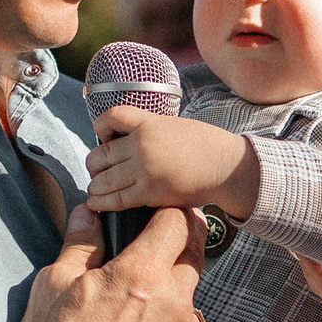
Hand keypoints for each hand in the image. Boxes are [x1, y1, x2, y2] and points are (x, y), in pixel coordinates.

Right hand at [18, 203, 210, 321]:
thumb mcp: (54, 285)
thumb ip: (81, 243)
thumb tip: (89, 212)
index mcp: (141, 274)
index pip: (177, 221)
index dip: (170, 213)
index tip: (161, 217)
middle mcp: (175, 304)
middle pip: (194, 255)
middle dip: (177, 249)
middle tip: (152, 259)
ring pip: (191, 303)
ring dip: (172, 302)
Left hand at [88, 106, 260, 217]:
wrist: (226, 166)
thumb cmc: (204, 145)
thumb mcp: (173, 125)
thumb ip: (148, 129)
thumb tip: (123, 140)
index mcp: (149, 124)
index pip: (110, 118)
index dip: (100, 127)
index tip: (104, 136)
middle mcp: (142, 146)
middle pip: (100, 155)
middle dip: (94, 164)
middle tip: (97, 170)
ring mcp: (144, 171)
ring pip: (103, 179)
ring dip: (96, 185)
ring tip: (96, 189)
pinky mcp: (150, 193)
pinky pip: (117, 199)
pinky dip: (102, 202)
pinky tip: (96, 203)